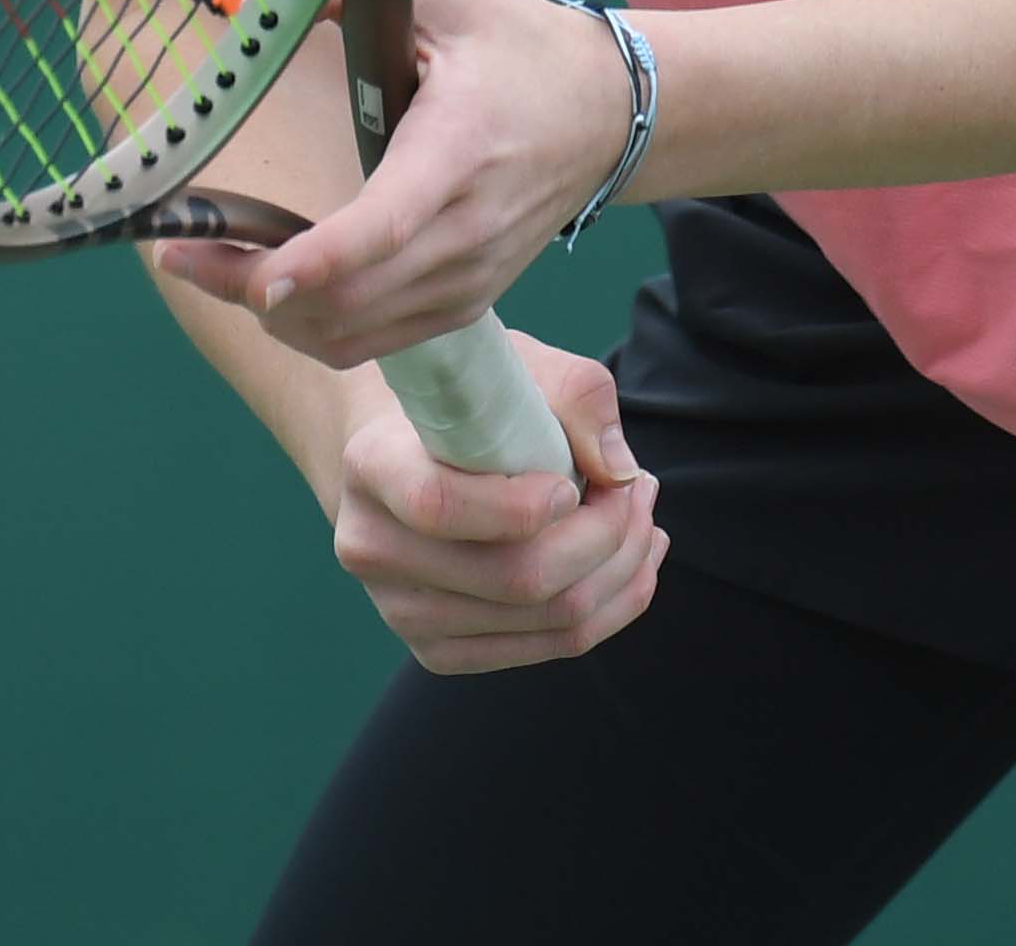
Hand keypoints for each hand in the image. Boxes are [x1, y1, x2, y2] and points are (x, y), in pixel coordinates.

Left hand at [148, 0, 632, 368]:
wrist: (608, 112)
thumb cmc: (521, 45)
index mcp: (460, 152)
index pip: (388, 225)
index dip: (320, 259)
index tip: (259, 277)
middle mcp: (467, 233)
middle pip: (352, 296)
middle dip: (251, 287)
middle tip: (177, 251)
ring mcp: (468, 280)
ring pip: (355, 333)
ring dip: (273, 314)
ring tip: (207, 266)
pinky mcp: (463, 303)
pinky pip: (375, 342)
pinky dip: (313, 328)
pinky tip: (265, 291)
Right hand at [323, 338, 662, 672]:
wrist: (405, 454)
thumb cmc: (467, 402)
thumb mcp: (513, 364)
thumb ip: (574, 394)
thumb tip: (618, 470)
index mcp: (373, 466)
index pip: (438, 505)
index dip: (523, 504)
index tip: (575, 480)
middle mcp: (372, 549)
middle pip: (516, 577)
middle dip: (607, 535)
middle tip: (640, 488)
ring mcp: (401, 611)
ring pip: (548, 620)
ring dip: (622, 571)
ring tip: (643, 518)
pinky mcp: (439, 650)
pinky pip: (552, 646)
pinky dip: (611, 607)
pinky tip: (628, 562)